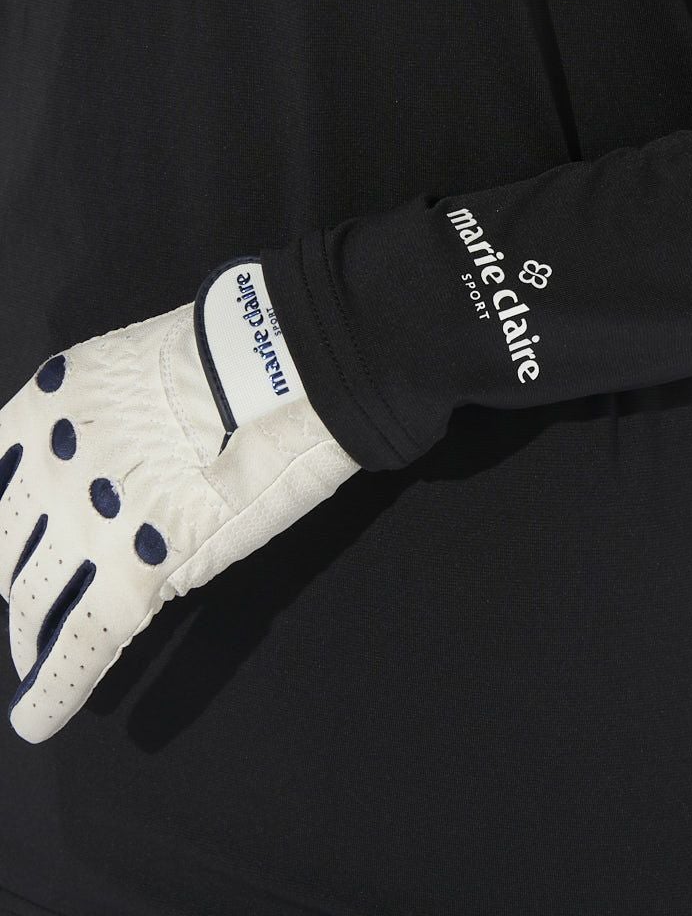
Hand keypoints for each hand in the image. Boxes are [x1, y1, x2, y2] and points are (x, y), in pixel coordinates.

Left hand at [0, 258, 358, 741]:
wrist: (282, 369)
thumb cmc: (228, 354)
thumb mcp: (127, 372)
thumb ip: (96, 426)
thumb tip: (100, 476)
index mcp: (42, 411)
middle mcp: (46, 470)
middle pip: (3, 547)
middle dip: (8, 579)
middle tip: (20, 604)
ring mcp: (87, 523)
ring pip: (32, 599)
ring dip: (26, 633)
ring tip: (28, 658)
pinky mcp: (137, 571)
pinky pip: (83, 641)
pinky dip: (58, 687)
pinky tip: (38, 719)